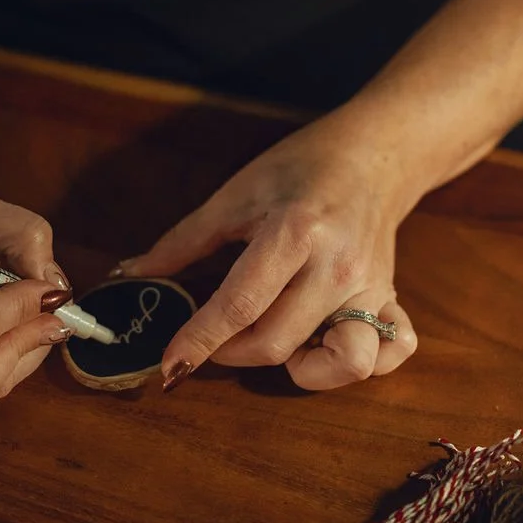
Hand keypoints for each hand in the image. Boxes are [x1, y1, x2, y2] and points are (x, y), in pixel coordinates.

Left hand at [118, 114, 417, 390]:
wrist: (374, 153)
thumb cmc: (300, 167)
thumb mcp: (237, 194)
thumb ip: (184, 240)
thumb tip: (130, 274)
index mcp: (294, 233)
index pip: (240, 305)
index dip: (198, 340)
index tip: (170, 366)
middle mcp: (337, 267)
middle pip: (277, 343)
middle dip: (231, 352)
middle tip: (216, 336)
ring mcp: (371, 287)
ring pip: (344, 362)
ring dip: (303, 369)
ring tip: (280, 341)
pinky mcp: (391, 298)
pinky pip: (391, 354)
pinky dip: (360, 363)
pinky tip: (326, 344)